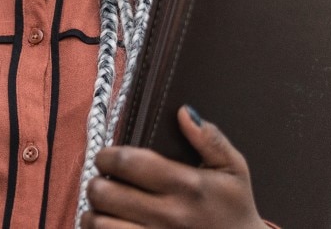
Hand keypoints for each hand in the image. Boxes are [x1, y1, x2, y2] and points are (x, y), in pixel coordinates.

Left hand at [79, 105, 263, 228]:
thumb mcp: (233, 170)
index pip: (126, 162)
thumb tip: (184, 112)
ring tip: (107, 207)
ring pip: (98, 222)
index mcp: (187, 185)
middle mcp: (169, 214)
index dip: (107, 156)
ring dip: (95, 212)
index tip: (109, 158)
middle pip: (103, 192)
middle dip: (97, 182)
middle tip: (106, 182)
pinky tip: (112, 225)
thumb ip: (210, 139)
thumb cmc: (235, 208)